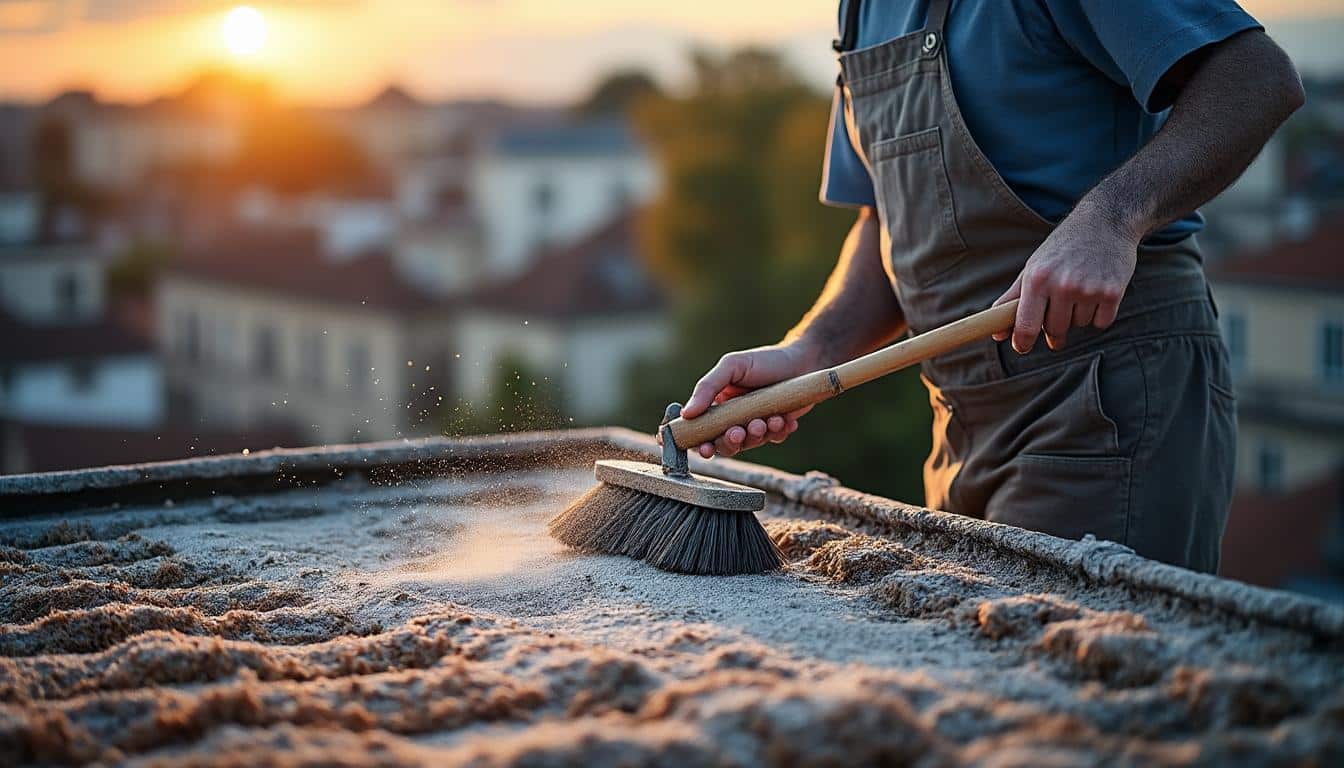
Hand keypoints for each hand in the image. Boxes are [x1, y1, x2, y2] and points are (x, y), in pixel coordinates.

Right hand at [676, 342, 819, 458]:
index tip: (703, 448)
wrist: (802, 360)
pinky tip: (783, 418)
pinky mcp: (776, 428)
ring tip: (766, 420)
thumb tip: (686, 414)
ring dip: (755, 436)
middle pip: (723, 443)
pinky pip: (773, 440)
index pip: (700, 429)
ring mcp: (755, 424)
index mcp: (717, 403)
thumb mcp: (732, 366)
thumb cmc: (764, 360)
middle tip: (738, 432)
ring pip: (748, 444)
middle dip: (729, 442)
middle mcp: (733, 417)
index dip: (698, 442)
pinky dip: (777, 432)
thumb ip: (708, 388)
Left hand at [993, 203, 1138, 352]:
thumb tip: (997, 333)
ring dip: (1078, 316)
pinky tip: (1097, 291)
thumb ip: (1012, 300)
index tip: (1021, 347)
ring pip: (1079, 325)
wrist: (1106, 222)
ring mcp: (1089, 289)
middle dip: (1054, 326)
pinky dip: (1098, 314)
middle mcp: (1062, 285)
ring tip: (1081, 289)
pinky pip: (1100, 323)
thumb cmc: (1063, 247)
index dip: (1022, 342)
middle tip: (1059, 307)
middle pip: (1054, 330)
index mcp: (1037, 279)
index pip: (1026, 326)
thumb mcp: (1033, 267)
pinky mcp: (1112, 293)